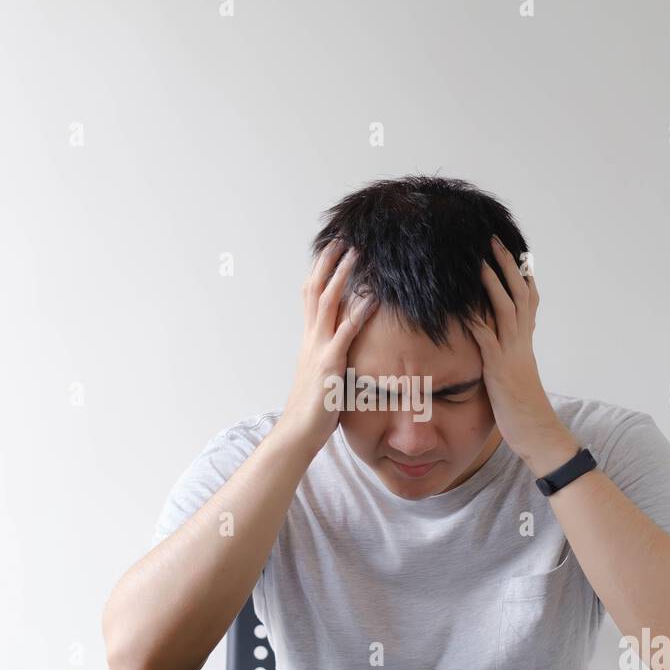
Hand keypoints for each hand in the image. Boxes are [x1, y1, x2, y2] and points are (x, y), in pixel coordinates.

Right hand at [278, 239, 376, 452]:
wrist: (298, 431)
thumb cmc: (313, 408)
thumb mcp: (322, 375)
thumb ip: (331, 357)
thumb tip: (344, 349)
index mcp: (309, 340)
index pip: (311, 297)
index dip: (320, 271)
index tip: (330, 250)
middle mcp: (311, 339)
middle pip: (317, 291)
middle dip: (329, 263)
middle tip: (341, 239)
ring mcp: (319, 349)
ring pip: (329, 303)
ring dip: (342, 277)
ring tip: (356, 254)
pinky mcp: (330, 364)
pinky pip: (346, 333)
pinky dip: (359, 313)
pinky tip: (372, 298)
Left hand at [466, 235, 578, 475]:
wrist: (538, 432)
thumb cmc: (524, 409)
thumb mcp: (516, 376)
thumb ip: (508, 357)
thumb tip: (498, 347)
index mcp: (525, 342)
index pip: (527, 301)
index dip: (521, 276)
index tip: (515, 254)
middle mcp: (521, 342)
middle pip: (517, 295)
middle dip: (506, 267)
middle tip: (494, 242)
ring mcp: (512, 354)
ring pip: (506, 310)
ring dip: (493, 284)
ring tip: (481, 262)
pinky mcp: (499, 369)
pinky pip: (487, 341)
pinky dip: (477, 323)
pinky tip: (465, 309)